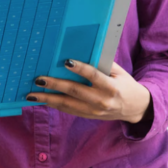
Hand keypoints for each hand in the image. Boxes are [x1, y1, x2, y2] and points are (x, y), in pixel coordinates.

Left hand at [27, 61, 151, 123]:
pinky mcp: (89, 116)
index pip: (93, 76)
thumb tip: (84, 51)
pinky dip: (55, 105)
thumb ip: (103, 64)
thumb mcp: (120, 73)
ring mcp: (94, 111)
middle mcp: (102, 101)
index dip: (80, 68)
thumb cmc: (126, 85)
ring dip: (48, 99)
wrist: (135, 108)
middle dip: (55, 85)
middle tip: (38, 79)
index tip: (65, 62)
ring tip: (32, 94)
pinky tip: (42, 100)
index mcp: (111, 87)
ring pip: (67, 104)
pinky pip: (69, 110)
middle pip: (75, 91)